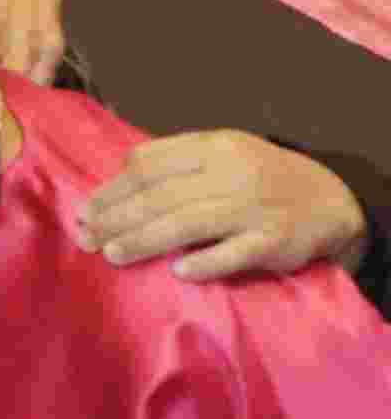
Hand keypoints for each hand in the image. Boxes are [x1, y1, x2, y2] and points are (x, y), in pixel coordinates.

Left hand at [81, 125, 368, 281]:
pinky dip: (202, 263)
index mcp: (216, 146)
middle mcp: (234, 173)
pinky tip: (177, 272)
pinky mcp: (275, 240)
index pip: (148, 165)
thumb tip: (111, 188)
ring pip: (186, 223)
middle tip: (86, 238)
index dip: (112, 189)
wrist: (332, 200)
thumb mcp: (224, 153)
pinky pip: (232, 253)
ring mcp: (255, 207)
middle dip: (115, 219)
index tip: (87, 210)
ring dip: (143, 240)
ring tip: (112, 254)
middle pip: (159, 196)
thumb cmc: (260, 178)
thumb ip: (175, 162)